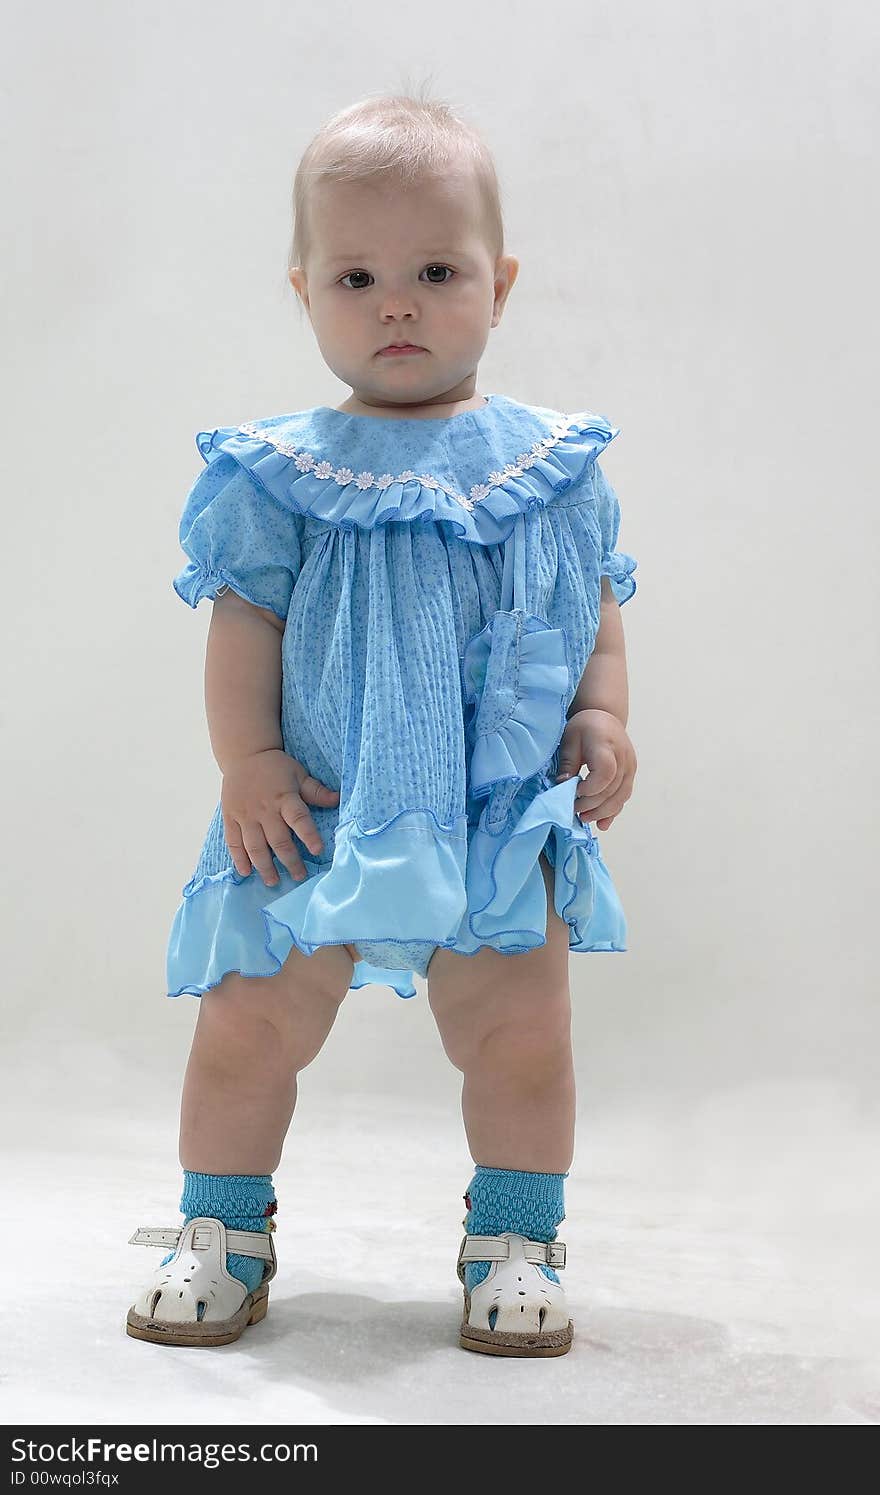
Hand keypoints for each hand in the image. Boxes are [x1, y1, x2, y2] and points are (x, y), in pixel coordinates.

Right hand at [221, 748, 340, 886]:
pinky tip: (246, 872)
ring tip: (274, 881)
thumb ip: (315, 791)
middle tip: (300, 876)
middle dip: (290, 861)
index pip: (298, 818)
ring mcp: (245, 815)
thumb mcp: (298, 774)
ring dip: (265, 866)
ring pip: (255, 846)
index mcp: (285, 797)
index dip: (308, 835)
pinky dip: (239, 858)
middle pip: (278, 840)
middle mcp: (265, 809)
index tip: (318, 851)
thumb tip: (338, 799)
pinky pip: (234, 842)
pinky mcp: (230, 818)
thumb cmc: (275, 766)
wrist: (243, 755)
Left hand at [554, 709, 636, 830]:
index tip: (574, 791)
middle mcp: (624, 758)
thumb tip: (562, 786)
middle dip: (593, 805)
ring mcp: (630, 767)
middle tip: (574, 810)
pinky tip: (602, 823)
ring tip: (584, 818)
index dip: (591, 788)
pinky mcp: (630, 775)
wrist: (605, 718)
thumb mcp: (570, 740)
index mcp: (606, 746)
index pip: (606, 774)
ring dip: (603, 812)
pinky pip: (624, 796)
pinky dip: (613, 811)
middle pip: (613, 789)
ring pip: (621, 796)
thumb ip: (568, 763)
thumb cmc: (585, 727)